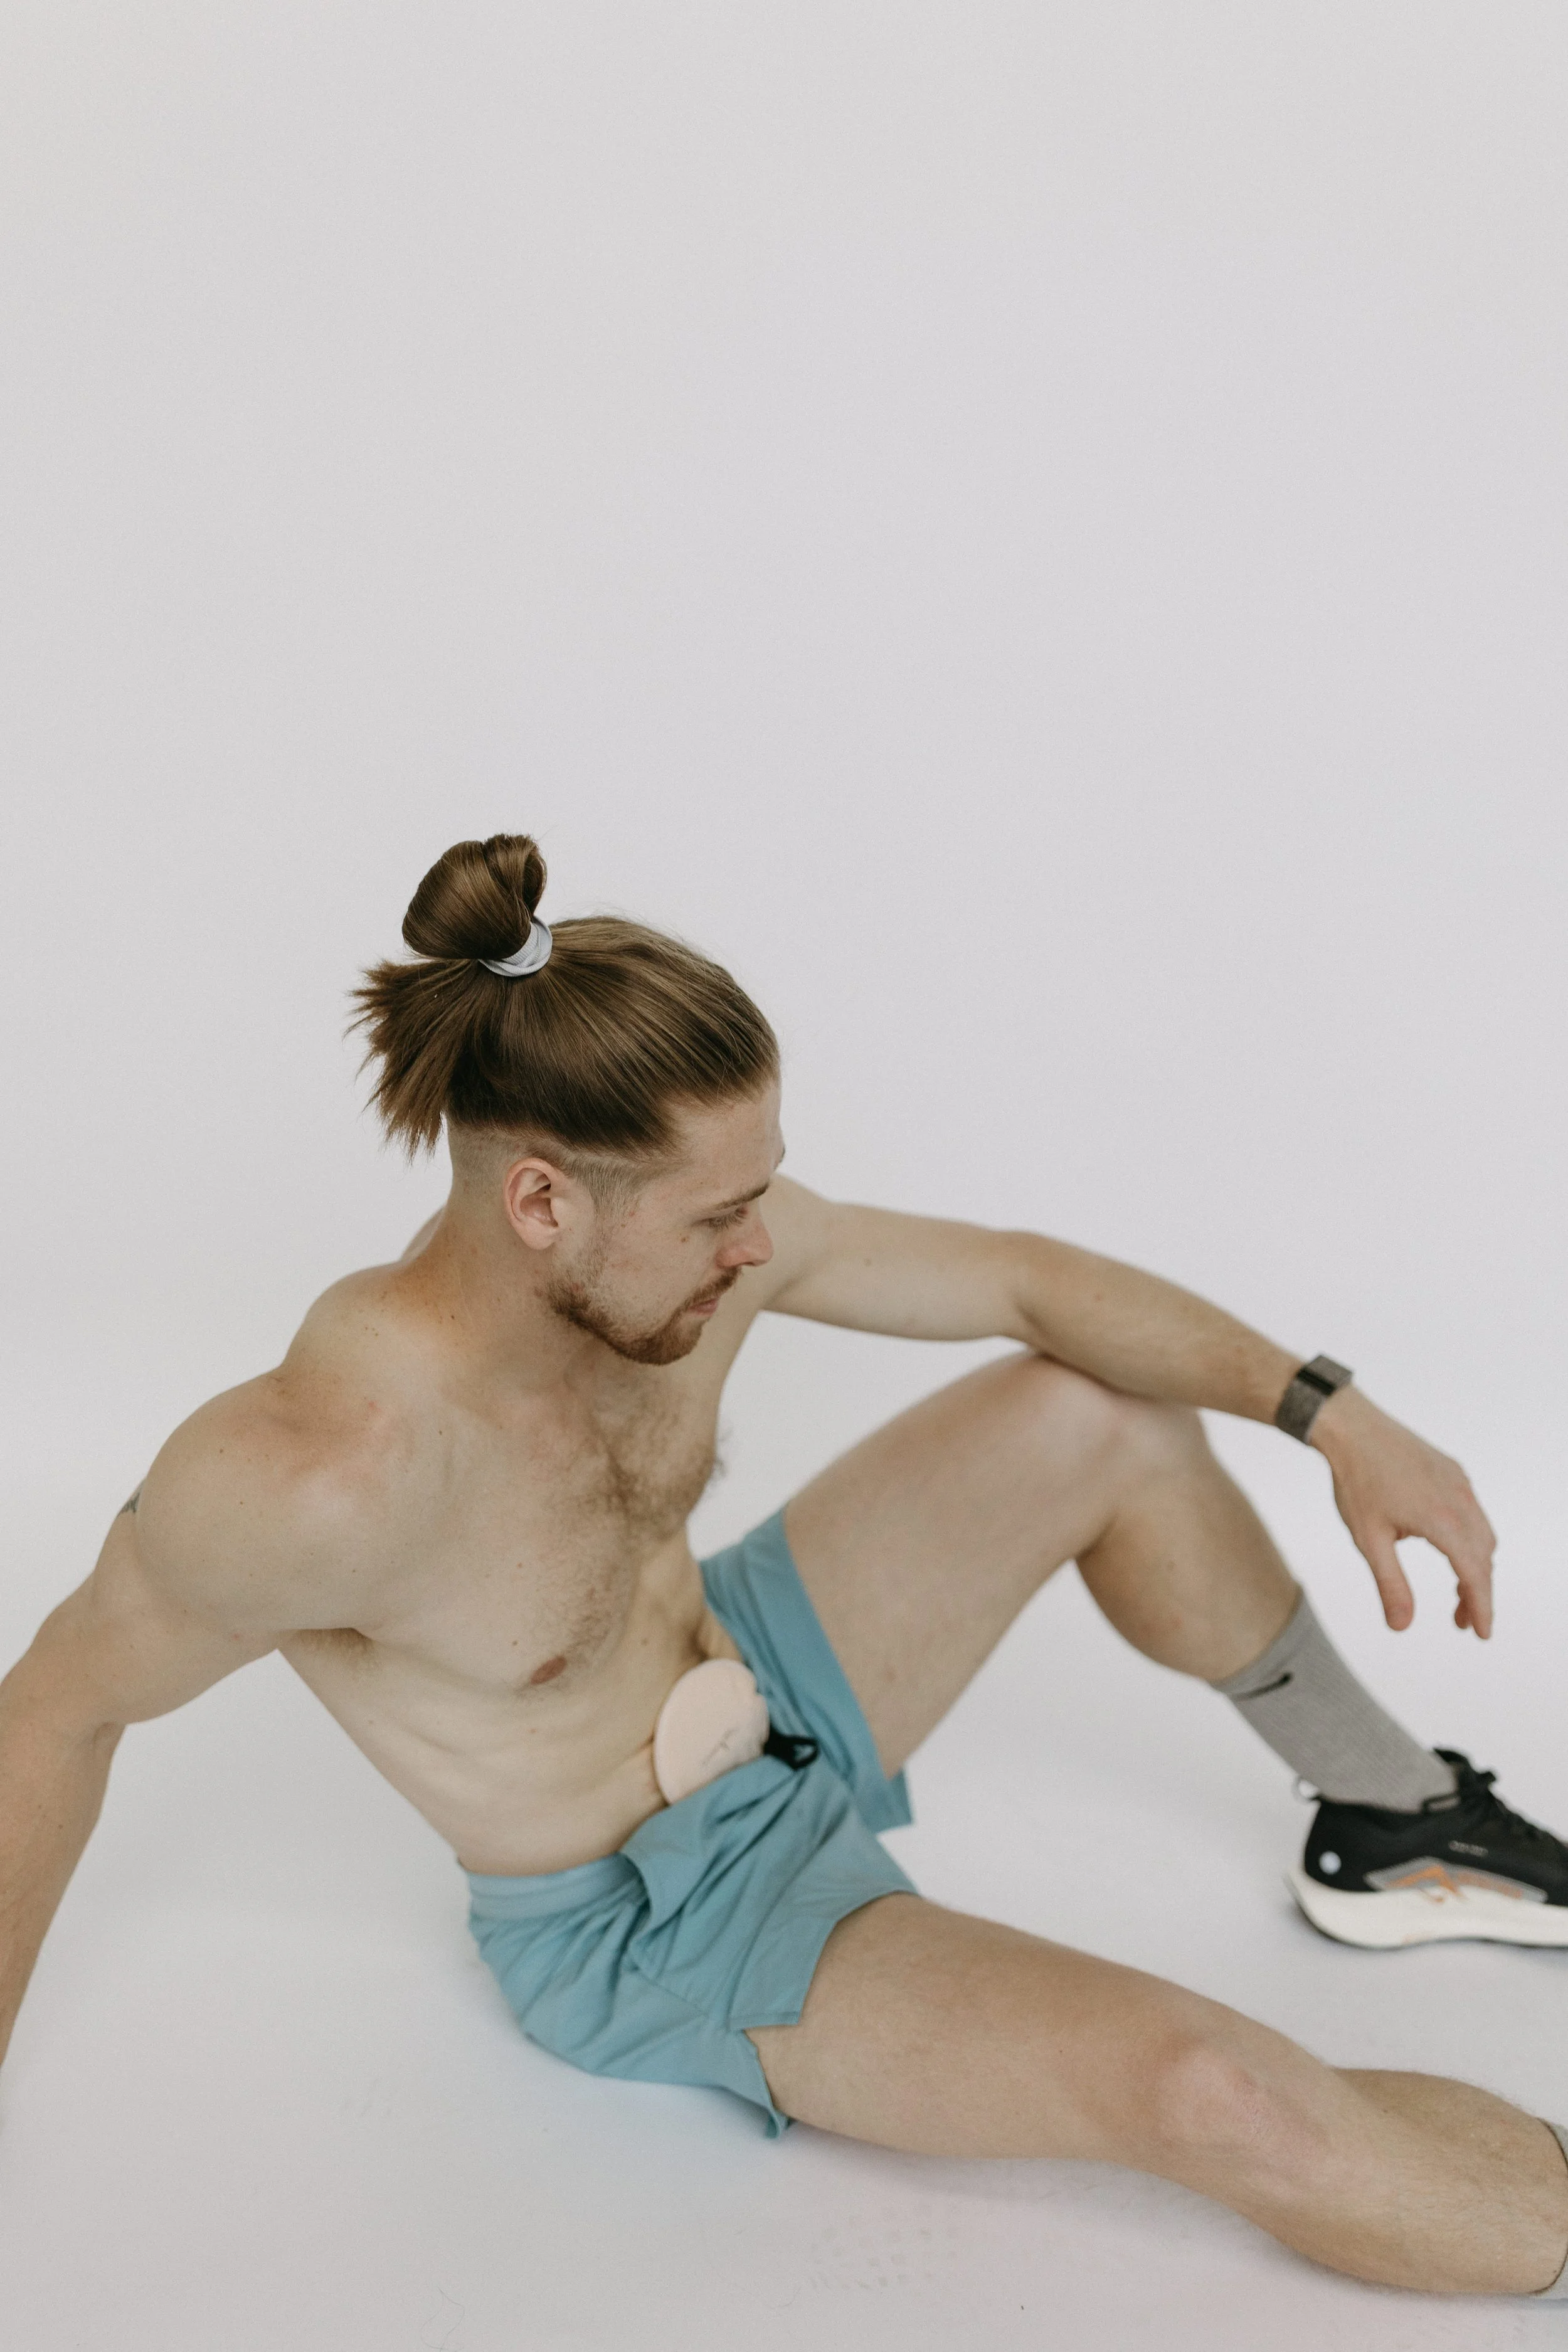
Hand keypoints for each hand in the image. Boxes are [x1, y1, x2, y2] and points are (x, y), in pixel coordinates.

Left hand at [1308, 1388, 1496, 1635]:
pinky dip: (1470, 1540)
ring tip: (1456, 1594)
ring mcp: (1459, 1483)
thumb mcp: (1368, 1540)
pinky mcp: (1452, 1472)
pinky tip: (1449, 1550)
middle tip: (1461, 1622)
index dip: (1481, 1608)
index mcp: (1443, 1520)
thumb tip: (1401, 1627)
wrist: (1351, 1428)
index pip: (1474, 1574)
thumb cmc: (1356, 1482)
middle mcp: (1460, 1500)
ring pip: (1482, 1536)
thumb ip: (1390, 1584)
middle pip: (1483, 1558)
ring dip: (1475, 1567)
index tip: (1482, 1634)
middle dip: (1477, 1594)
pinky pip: (1473, 1513)